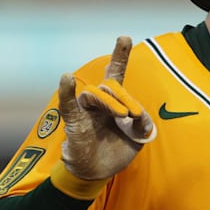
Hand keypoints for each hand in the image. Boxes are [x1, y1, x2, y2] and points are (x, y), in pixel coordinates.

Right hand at [57, 36, 155, 180]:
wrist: (98, 173)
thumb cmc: (116, 150)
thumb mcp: (138, 137)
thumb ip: (143, 123)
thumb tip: (140, 115)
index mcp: (114, 101)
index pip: (115, 73)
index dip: (119, 56)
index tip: (124, 37)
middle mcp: (99, 102)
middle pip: (111, 86)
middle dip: (125, 97)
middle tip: (134, 114)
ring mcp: (85, 110)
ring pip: (96, 95)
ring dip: (111, 103)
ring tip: (122, 116)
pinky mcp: (74, 122)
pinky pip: (69, 104)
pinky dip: (66, 91)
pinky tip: (66, 78)